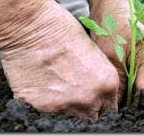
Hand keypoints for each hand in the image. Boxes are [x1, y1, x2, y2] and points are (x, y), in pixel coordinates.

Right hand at [0, 0, 119, 118]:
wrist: (32, 27)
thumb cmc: (64, 30)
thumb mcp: (95, 52)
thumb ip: (101, 77)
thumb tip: (101, 92)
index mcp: (107, 83)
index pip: (111, 108)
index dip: (103, 104)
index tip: (97, 101)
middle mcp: (89, 98)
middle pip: (93, 116)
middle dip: (88, 108)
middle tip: (77, 93)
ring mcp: (65, 105)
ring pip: (71, 117)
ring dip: (68, 106)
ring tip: (59, 86)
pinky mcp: (40, 107)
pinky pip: (47, 113)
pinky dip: (47, 103)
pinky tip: (44, 86)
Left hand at [89, 0, 143, 102]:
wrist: (114, 8)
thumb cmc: (111, 28)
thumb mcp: (110, 59)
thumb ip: (118, 87)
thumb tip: (118, 111)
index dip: (135, 107)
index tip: (120, 114)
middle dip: (138, 103)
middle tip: (118, 107)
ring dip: (140, 96)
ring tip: (122, 96)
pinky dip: (141, 87)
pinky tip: (128, 86)